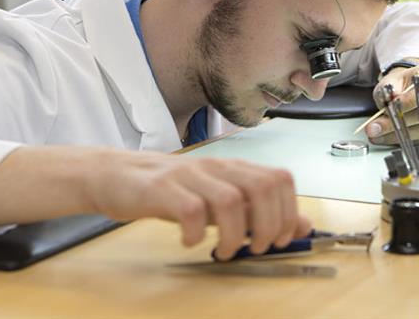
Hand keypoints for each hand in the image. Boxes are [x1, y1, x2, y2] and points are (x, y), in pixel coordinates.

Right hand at [90, 151, 311, 260]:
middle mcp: (214, 167)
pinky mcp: (162, 189)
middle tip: (256, 248)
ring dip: (235, 235)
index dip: (289, 211)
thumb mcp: (217, 200)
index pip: (279, 179)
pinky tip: (190, 241)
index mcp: (231, 168)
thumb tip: (303, 226)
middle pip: (262, 186)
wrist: (114, 175)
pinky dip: (197, 233)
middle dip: (269, 225)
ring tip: (223, 251)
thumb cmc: (168, 191)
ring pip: (231, 199)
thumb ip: (256, 211)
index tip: (281, 238)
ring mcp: (188, 176)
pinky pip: (190, 209)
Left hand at [366, 63, 418, 145]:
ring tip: (381, 133)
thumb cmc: (402, 85)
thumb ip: (389, 89)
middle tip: (379, 125)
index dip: (411, 99)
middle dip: (403, 120)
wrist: (407, 92)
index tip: (392, 106)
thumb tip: (392, 97)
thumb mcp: (391, 82)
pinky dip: (409, 140)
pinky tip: (392, 138)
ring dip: (404, 133)